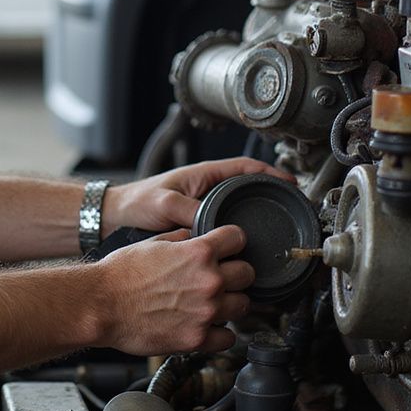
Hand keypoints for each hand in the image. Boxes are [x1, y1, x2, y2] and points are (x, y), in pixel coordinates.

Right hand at [95, 225, 253, 353]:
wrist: (101, 305)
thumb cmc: (120, 274)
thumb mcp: (153, 242)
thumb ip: (182, 239)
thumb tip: (195, 236)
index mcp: (198, 253)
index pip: (238, 238)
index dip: (233, 241)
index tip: (229, 248)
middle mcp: (209, 281)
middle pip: (248, 273)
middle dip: (236, 272)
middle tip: (222, 277)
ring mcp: (206, 312)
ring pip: (243, 305)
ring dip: (230, 302)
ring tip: (211, 302)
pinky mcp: (198, 339)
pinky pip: (229, 337)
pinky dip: (220, 332)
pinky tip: (206, 325)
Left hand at [102, 158, 294, 235]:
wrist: (120, 215)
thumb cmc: (138, 201)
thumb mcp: (166, 204)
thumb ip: (189, 212)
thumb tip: (211, 227)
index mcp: (205, 174)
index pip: (245, 167)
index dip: (270, 173)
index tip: (289, 182)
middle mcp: (208, 187)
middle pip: (248, 186)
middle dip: (270, 193)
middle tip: (290, 206)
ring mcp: (205, 203)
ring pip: (239, 206)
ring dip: (256, 212)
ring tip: (276, 225)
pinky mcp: (200, 220)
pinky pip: (227, 222)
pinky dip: (240, 229)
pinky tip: (248, 244)